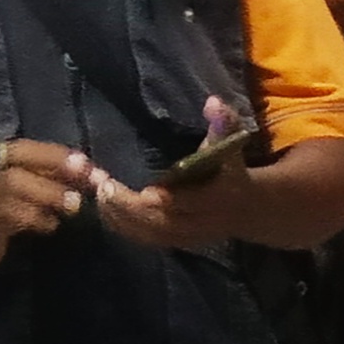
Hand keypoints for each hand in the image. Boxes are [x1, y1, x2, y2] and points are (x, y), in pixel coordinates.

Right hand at [0, 142, 94, 269]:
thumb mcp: (22, 183)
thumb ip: (49, 177)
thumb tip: (90, 176)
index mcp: (5, 153)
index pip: (41, 149)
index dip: (69, 158)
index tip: (94, 169)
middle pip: (37, 164)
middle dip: (67, 174)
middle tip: (92, 186)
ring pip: (31, 189)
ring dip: (57, 199)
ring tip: (72, 207)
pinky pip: (25, 217)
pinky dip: (42, 222)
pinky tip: (47, 226)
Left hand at [99, 98, 249, 250]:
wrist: (245, 207)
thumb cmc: (230, 165)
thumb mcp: (231, 141)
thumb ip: (223, 121)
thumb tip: (212, 102)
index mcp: (220, 197)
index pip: (193, 203)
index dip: (169, 200)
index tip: (144, 192)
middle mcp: (203, 222)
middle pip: (164, 222)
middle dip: (132, 208)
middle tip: (104, 187)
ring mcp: (188, 236)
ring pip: (150, 234)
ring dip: (120, 216)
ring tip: (97, 193)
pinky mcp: (175, 242)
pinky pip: (145, 239)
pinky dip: (122, 224)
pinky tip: (103, 206)